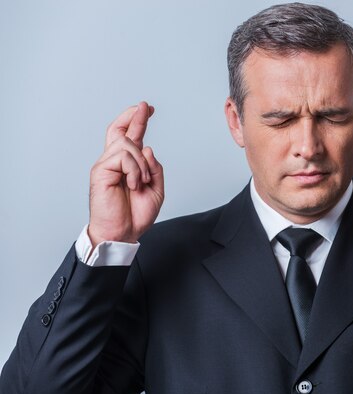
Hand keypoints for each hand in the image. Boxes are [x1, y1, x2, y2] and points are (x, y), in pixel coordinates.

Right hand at [88, 102, 163, 245]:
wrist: (123, 233)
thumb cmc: (136, 214)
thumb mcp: (156, 190)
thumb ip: (154, 169)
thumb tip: (146, 147)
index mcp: (128, 166)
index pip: (131, 137)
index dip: (137, 121)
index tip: (148, 108)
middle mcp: (115, 162)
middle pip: (119, 131)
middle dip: (134, 116)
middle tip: (146, 106)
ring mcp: (106, 165)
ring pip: (128, 144)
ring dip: (141, 163)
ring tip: (141, 183)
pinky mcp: (101, 171)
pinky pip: (123, 157)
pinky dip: (134, 170)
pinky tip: (134, 184)